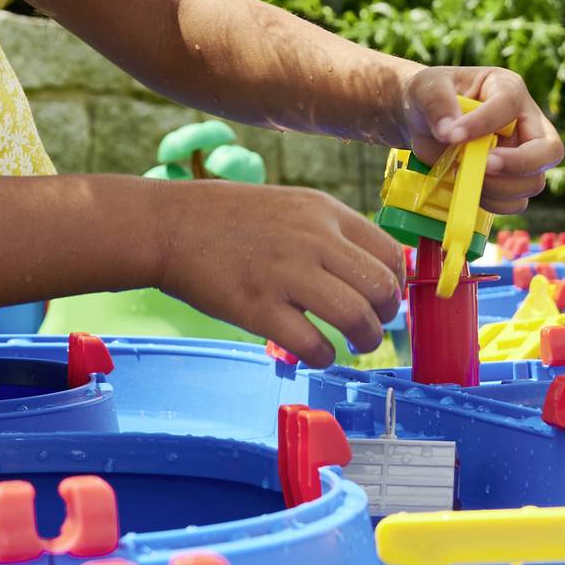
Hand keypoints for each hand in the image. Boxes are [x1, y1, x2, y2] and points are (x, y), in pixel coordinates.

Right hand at [150, 182, 405, 367]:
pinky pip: (312, 344)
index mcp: (325, 212)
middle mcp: (313, 239)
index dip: (394, 287)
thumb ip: (333, 234)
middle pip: (381, 289)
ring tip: (351, 345)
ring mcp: (285, 273)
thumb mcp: (293, 207)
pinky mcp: (257, 307)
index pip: (390, 255)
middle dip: (384, 318)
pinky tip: (315, 353)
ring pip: (355, 317)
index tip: (382, 301)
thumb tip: (374, 274)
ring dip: (364, 340)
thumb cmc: (232, 219)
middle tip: (369, 328)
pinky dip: (323, 357)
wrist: (170, 225)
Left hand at [397, 65, 563, 214]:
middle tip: (484, 166)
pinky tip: (468, 190)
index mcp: (508, 89)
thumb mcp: (427, 88)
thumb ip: (437, 104)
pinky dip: (493, 203)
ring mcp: (520, 154)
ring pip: (534, 182)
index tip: (454, 136)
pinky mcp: (508, 180)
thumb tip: (449, 132)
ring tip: (463, 176)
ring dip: (500, 188)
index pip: (510, 105)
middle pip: (549, 150)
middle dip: (519, 164)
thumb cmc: (429, 95)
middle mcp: (524, 123)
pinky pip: (515, 202)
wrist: (419, 121)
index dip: (486, 122)